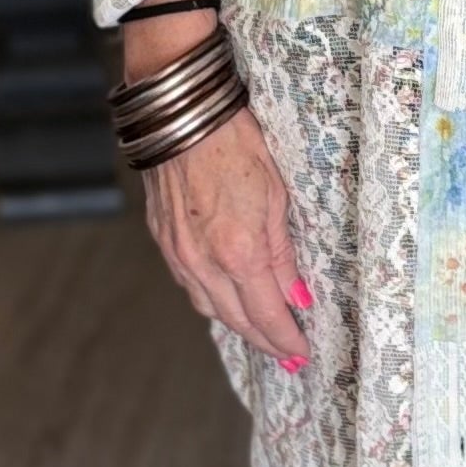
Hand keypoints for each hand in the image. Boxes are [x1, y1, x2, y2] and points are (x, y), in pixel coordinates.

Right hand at [121, 0, 313, 369]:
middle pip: (235, 320)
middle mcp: (203, 261)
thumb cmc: (236, 143)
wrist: (181, 112)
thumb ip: (283, 254)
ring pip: (208, 305)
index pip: (266, 315)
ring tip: (260, 332)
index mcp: (238, 252)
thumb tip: (297, 297)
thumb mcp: (276, 195)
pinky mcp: (162, 238)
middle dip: (264, 340)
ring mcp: (178, 252)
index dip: (285, 339)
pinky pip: (189, 283)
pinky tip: (224, 298)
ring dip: (236, 323)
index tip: (303, 353)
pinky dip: (211, 299)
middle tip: (289, 354)